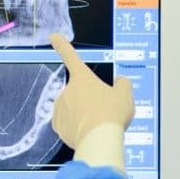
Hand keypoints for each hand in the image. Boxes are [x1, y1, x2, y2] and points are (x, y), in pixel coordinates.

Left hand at [49, 33, 134, 147]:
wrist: (99, 141)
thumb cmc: (112, 115)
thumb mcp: (125, 94)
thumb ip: (123, 83)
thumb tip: (120, 82)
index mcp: (82, 78)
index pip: (70, 56)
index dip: (62, 45)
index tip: (54, 37)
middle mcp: (67, 90)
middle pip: (79, 92)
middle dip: (89, 100)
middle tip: (104, 112)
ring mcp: (60, 108)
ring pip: (73, 108)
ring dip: (83, 114)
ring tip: (98, 125)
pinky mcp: (58, 126)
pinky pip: (68, 124)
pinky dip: (77, 127)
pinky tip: (89, 133)